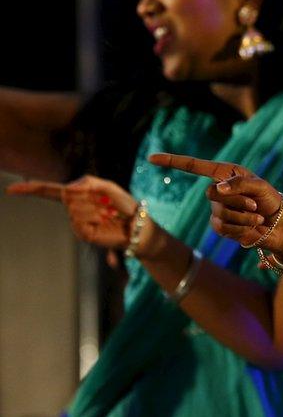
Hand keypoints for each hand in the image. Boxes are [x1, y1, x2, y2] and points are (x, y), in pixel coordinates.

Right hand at [7, 175, 136, 249]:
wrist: (136, 226)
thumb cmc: (125, 206)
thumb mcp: (109, 187)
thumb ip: (90, 182)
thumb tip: (69, 188)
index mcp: (79, 195)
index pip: (51, 191)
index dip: (32, 189)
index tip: (12, 189)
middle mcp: (74, 208)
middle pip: (66, 196)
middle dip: (86, 196)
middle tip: (104, 204)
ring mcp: (77, 222)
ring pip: (74, 209)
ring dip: (93, 209)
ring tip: (106, 214)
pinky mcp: (82, 233)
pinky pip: (79, 222)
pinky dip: (93, 220)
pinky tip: (102, 223)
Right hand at [148, 152, 282, 249]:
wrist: (279, 225)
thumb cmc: (271, 200)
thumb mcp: (260, 186)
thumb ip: (240, 184)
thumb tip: (216, 189)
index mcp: (225, 173)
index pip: (195, 166)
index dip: (173, 162)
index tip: (152, 158)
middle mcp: (218, 190)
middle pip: (212, 193)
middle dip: (238, 199)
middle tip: (255, 204)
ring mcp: (217, 209)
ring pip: (220, 212)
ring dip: (243, 216)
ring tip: (256, 215)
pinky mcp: (220, 226)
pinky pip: (223, 227)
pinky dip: (241, 227)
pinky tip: (252, 226)